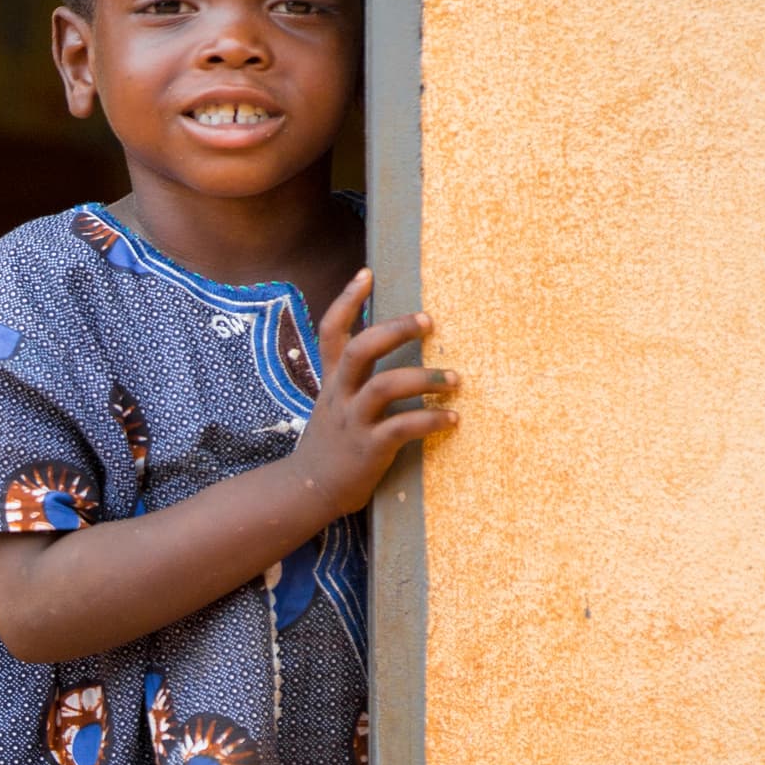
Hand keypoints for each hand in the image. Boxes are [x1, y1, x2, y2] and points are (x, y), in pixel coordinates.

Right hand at [285, 271, 454, 516]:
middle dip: (396, 330)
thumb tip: (390, 351)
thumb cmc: (333, 444)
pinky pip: (402, 427)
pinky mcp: (368, 449)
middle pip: (361, 349)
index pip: (331, 331)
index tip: (368, 273)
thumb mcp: (334, 404)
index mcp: (332, 380)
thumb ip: (355, 378)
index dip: (347, 300)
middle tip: (428, 322)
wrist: (309, 490)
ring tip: (455, 379)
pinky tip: (451, 419)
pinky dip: (430, 420)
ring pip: (385, 386)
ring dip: (425, 378)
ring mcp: (353, 421)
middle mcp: (340, 395)